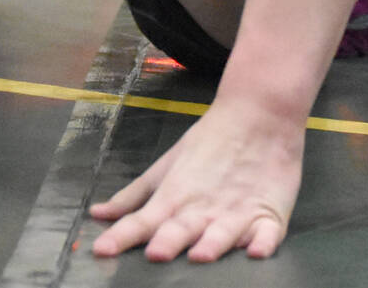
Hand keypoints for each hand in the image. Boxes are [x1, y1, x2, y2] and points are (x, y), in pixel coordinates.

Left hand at [88, 97, 303, 262]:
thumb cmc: (209, 142)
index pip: (142, 221)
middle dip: (168, 241)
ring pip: (223, 232)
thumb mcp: (166, 165)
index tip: (102, 251)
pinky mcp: (270, 211)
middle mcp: (203, 207)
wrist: (259, 112)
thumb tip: (97, 215)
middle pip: (182, 228)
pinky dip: (264, 242)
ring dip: (212, 243)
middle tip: (155, 254)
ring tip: (201, 255)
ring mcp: (238, 210)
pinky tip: (258, 250)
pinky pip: (269, 232)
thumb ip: (133, 196)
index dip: (122, 237)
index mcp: (175, 196)